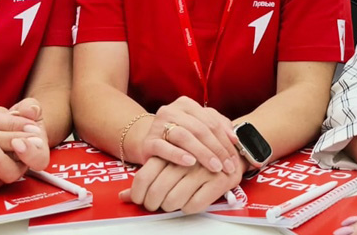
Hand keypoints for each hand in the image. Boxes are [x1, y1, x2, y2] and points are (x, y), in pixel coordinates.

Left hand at [7, 97, 50, 169]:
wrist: (9, 126)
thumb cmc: (23, 117)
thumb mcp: (29, 107)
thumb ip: (31, 107)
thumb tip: (30, 110)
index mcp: (37, 153)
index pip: (38, 161)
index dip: (29, 153)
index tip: (17, 141)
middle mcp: (18, 168)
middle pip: (9, 174)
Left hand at [120, 155, 243, 213]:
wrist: (233, 149)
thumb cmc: (196, 157)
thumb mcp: (171, 157)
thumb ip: (147, 176)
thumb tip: (123, 196)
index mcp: (171, 149)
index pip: (143, 176)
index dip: (137, 194)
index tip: (139, 200)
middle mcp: (186, 158)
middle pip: (156, 191)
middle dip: (152, 203)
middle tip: (154, 204)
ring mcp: (203, 169)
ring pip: (174, 200)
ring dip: (169, 206)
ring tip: (171, 202)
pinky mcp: (219, 181)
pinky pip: (194, 204)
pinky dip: (188, 207)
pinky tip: (189, 201)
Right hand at [134, 96, 238, 174]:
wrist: (148, 145)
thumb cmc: (180, 139)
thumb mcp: (199, 129)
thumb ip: (218, 128)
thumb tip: (235, 138)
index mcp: (186, 104)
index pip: (211, 120)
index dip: (225, 140)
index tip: (235, 158)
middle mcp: (171, 110)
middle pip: (199, 128)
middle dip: (217, 149)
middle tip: (227, 166)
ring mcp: (157, 125)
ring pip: (184, 136)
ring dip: (202, 153)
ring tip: (215, 167)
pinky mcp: (148, 142)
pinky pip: (164, 147)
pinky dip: (178, 155)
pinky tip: (190, 163)